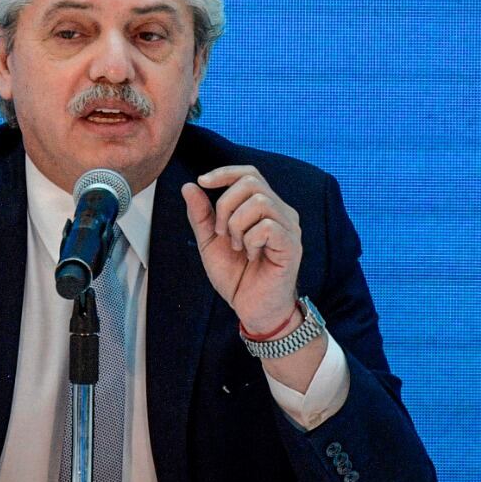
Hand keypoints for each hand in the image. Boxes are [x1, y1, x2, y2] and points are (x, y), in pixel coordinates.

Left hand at [181, 166, 301, 334]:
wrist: (253, 309)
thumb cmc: (237, 276)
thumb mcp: (210, 242)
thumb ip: (201, 215)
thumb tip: (188, 186)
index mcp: (263, 208)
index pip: (249, 173)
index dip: (224, 172)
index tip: (202, 181)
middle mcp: (280, 212)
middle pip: (251, 182)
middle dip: (225, 205)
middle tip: (221, 233)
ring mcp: (289, 228)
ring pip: (259, 202)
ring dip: (236, 225)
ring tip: (237, 246)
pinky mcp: (292, 246)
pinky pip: (268, 226)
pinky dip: (250, 239)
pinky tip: (251, 255)